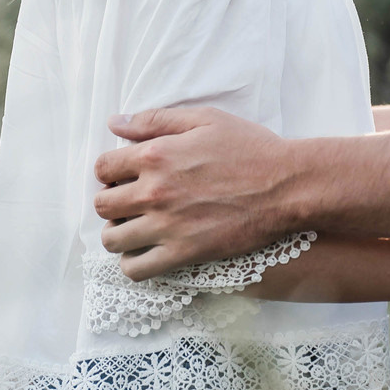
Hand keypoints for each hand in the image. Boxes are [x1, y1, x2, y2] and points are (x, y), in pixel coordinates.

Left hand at [93, 107, 294, 280]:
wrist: (287, 186)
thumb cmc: (250, 148)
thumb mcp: (204, 119)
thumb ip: (155, 120)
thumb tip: (114, 122)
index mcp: (156, 154)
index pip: (103, 167)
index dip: (109, 171)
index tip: (123, 175)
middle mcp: (154, 191)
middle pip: (102, 205)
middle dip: (111, 201)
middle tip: (130, 202)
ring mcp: (167, 226)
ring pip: (113, 239)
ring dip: (118, 234)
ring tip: (134, 228)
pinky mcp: (184, 253)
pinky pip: (136, 269)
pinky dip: (133, 264)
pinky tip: (145, 253)